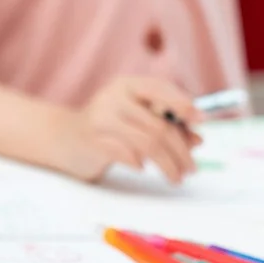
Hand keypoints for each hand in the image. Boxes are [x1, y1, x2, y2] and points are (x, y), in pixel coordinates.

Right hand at [54, 76, 200, 183]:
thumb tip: (197, 139)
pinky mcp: (93, 139)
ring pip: (148, 143)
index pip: (159, 88)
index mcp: (126, 85)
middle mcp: (113, 97)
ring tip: (177, 177)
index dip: (182, 103)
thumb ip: (165, 124)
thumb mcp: (136, 119)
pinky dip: (140, 163)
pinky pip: (128, 154)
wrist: (63, 138)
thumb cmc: (107, 127)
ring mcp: (101, 117)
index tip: (201, 120)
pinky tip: (142, 168)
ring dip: (169, 164)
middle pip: (158, 125)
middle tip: (192, 168)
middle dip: (181, 150)